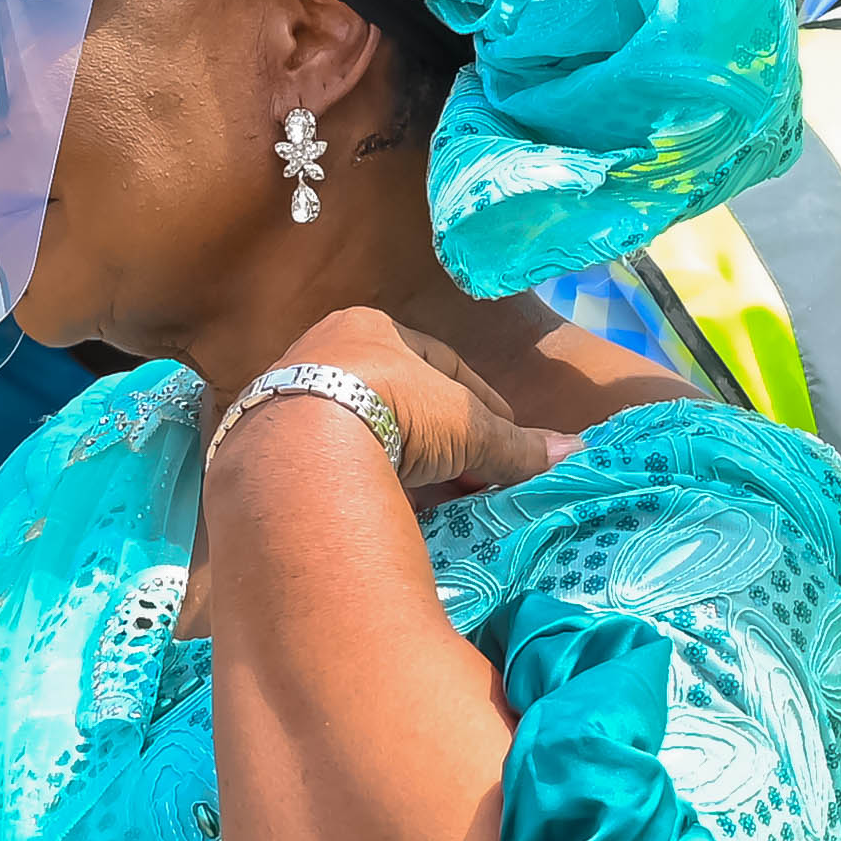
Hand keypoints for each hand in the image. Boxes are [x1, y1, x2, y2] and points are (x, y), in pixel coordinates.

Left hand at [268, 308, 570, 501]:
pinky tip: (387, 512)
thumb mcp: (466, 427)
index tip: (504, 440)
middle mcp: (321, 354)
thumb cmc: (393, 411)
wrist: (299, 453)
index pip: (441, 365)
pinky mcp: (266, 449)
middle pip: (399, 403)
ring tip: (437, 504)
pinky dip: (364, 485)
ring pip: (362, 435)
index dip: (480, 405)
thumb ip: (515, 444)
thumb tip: (574, 451)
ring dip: (401, 466)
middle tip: (472, 480)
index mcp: (369, 328)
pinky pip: (330, 466)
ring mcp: (287, 402)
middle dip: (439, 442)